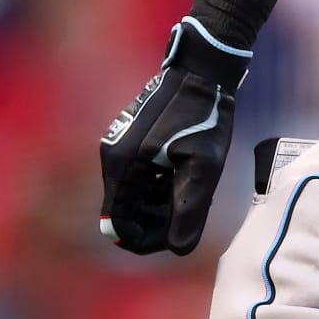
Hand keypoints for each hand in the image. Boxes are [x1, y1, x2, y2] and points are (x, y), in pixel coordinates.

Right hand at [99, 18, 250, 254]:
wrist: (203, 70)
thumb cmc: (205, 116)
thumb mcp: (203, 167)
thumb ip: (189, 208)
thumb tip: (179, 248)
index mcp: (122, 167)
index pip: (118, 224)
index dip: (142, 240)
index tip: (172, 238)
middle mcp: (113, 158)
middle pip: (123, 211)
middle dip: (152, 222)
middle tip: (186, 217)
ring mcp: (119, 146)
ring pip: (132, 194)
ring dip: (156, 204)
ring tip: (189, 193)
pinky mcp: (130, 138)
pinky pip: (137, 175)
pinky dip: (156, 185)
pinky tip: (182, 176)